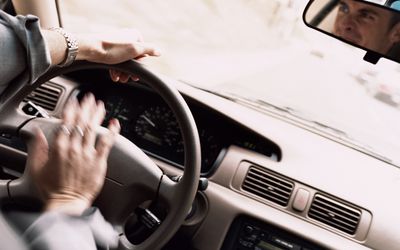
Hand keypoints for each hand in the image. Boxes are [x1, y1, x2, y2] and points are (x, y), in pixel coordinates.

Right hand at [26, 94, 119, 214]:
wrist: (66, 204)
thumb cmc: (52, 189)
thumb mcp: (37, 168)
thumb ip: (38, 148)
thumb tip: (38, 133)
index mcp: (59, 148)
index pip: (65, 123)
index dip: (71, 109)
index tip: (75, 101)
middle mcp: (74, 148)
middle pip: (81, 122)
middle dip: (85, 107)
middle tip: (90, 98)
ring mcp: (87, 154)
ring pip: (93, 129)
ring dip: (97, 115)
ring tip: (100, 105)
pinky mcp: (99, 162)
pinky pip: (107, 144)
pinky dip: (112, 132)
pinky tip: (115, 123)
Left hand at [76, 28, 160, 82]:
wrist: (91, 49)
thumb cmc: (112, 49)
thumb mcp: (135, 49)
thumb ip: (149, 50)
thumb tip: (160, 52)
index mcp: (135, 36)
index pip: (144, 54)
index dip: (140, 66)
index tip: (135, 75)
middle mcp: (127, 38)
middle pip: (134, 59)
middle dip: (130, 71)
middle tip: (127, 79)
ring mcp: (118, 44)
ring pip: (125, 61)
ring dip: (123, 72)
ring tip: (119, 79)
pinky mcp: (109, 49)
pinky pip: (116, 61)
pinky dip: (116, 69)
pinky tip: (114, 76)